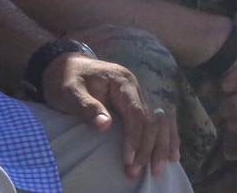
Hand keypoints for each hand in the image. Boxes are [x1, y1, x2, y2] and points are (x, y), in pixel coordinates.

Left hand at [42, 53, 178, 178]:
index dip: (134, 137)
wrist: (63, 66)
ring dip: (161, 145)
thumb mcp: (70, 91)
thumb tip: (106, 124)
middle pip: (151, 118)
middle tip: (136, 171)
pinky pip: (157, 120)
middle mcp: (135, 86)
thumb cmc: (65, 79)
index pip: (135, 111)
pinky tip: (172, 154)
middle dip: (148, 147)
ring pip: (159, 121)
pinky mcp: (136, 102)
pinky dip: (166, 137)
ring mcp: (138, 93)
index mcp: (122, 81)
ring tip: (158, 169)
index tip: (128, 160)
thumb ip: (87, 107)